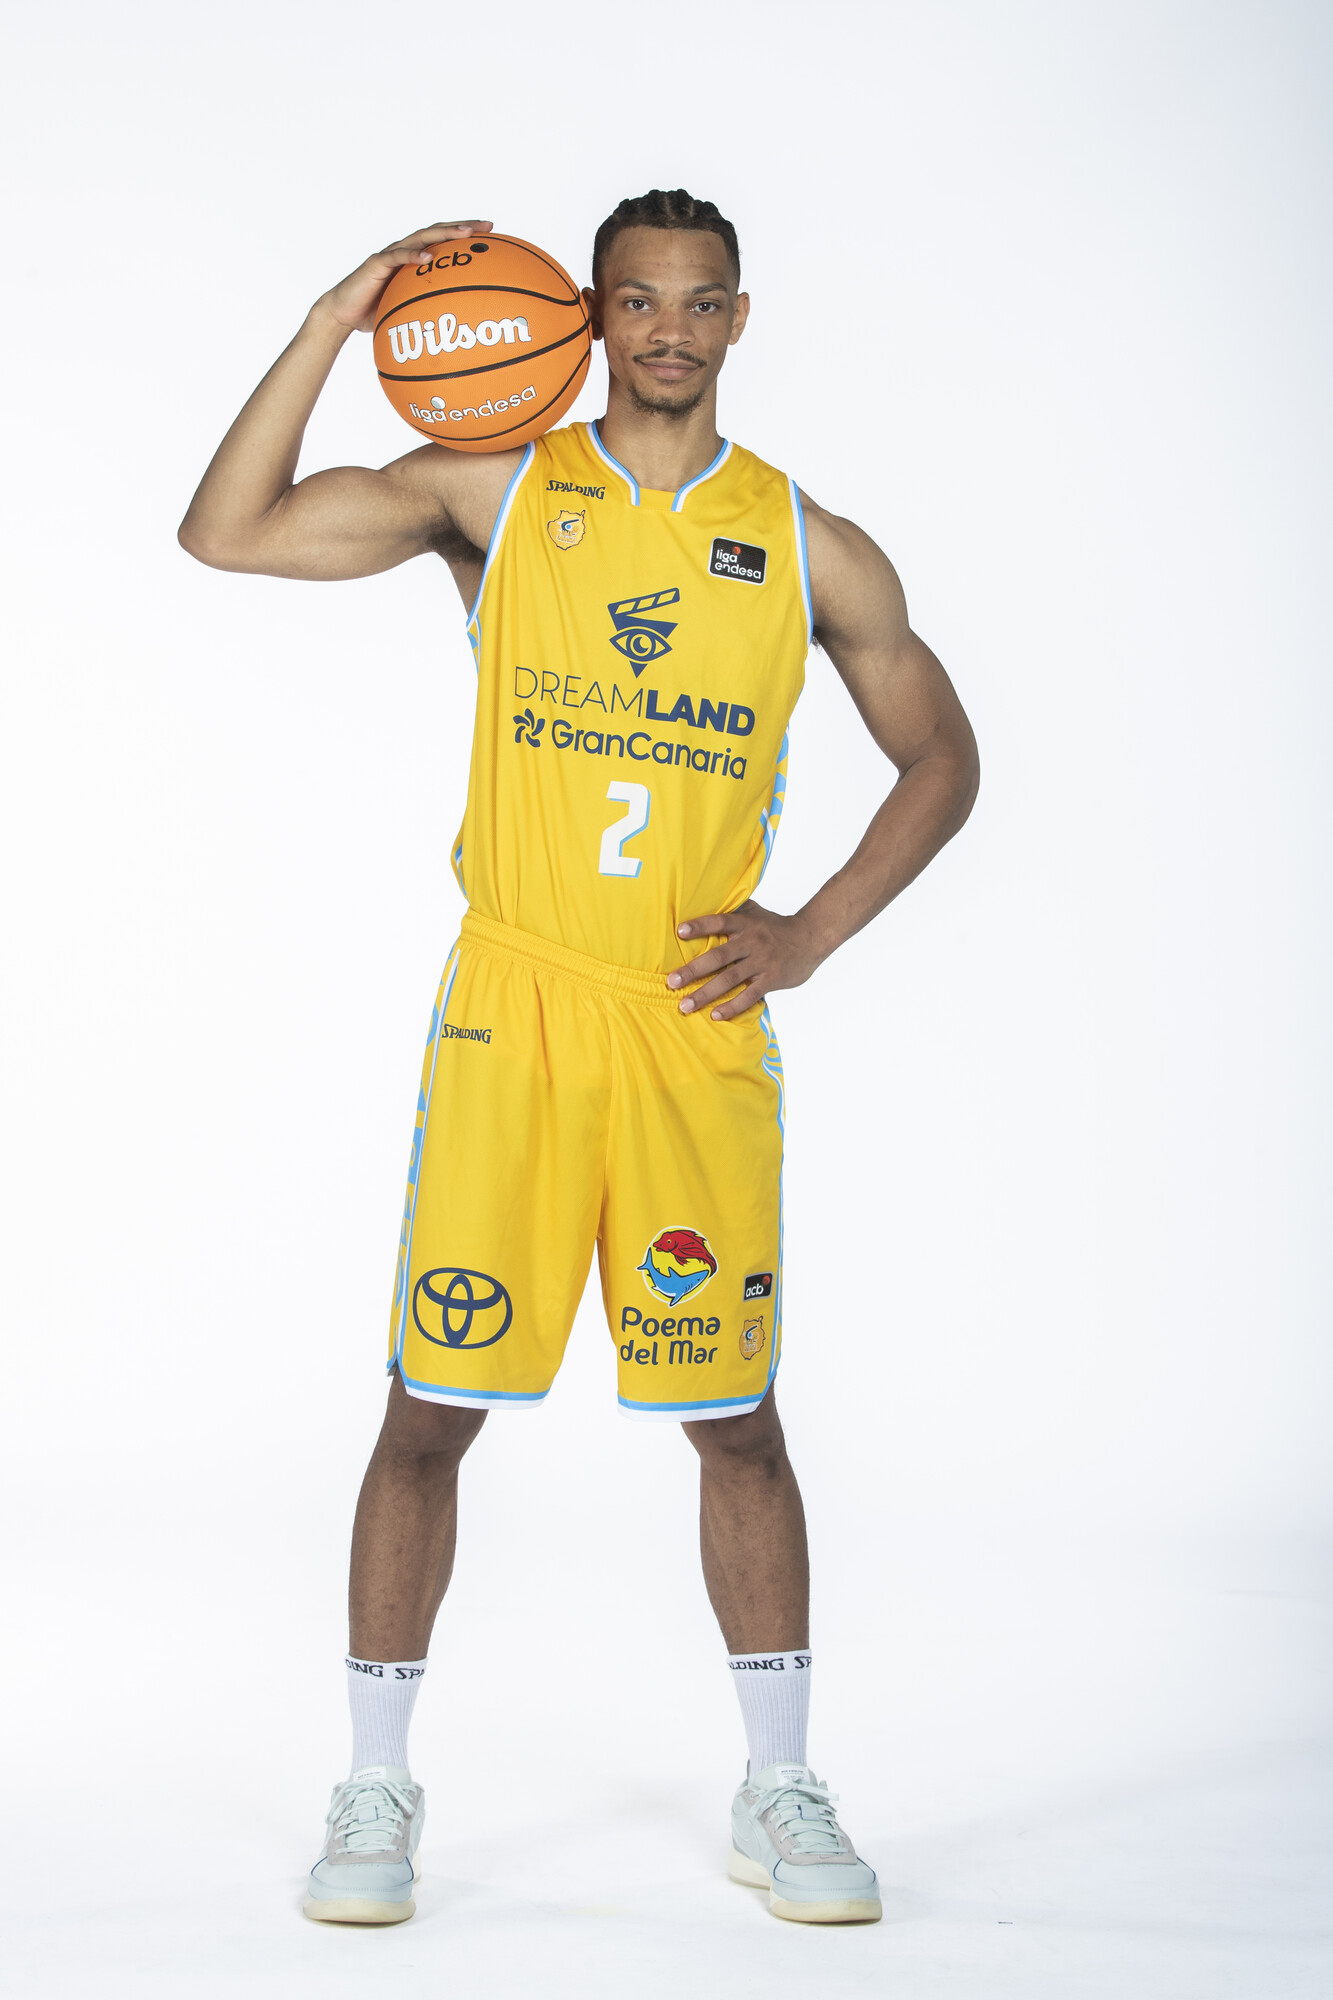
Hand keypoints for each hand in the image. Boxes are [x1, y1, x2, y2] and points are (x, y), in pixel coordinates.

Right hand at [316, 221, 493, 332]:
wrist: (342, 314)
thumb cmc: (375, 314)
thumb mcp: (408, 312)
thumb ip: (429, 311)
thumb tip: (457, 330)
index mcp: (413, 259)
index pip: (443, 241)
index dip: (465, 235)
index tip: (491, 233)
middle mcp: (404, 251)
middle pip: (437, 232)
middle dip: (463, 227)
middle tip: (488, 226)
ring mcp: (390, 254)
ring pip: (420, 237)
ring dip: (443, 234)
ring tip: (464, 234)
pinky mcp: (376, 263)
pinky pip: (397, 257)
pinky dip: (412, 255)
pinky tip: (428, 257)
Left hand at [666, 901, 821, 1019]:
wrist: (811, 939)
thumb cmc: (777, 927)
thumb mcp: (756, 912)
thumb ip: (734, 910)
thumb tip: (706, 900)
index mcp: (746, 924)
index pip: (720, 922)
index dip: (700, 926)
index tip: (680, 932)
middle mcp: (751, 942)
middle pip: (719, 957)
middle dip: (693, 970)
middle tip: (671, 982)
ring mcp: (761, 962)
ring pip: (729, 979)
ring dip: (705, 994)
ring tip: (685, 1005)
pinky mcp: (771, 979)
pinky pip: (749, 996)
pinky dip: (732, 1006)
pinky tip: (715, 1015)